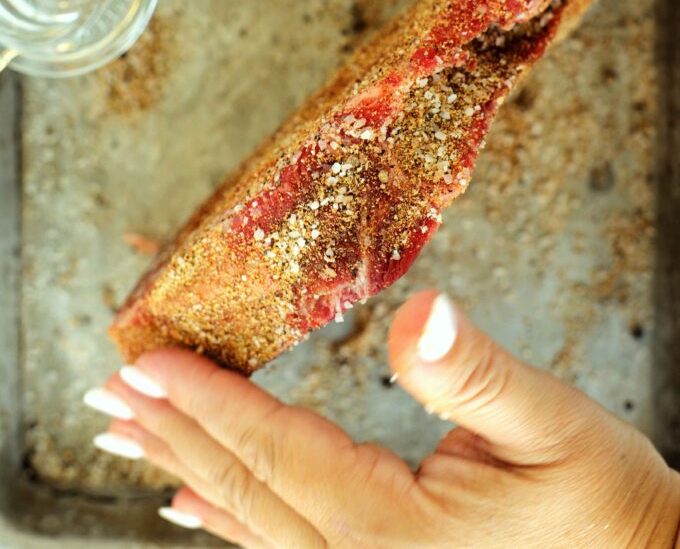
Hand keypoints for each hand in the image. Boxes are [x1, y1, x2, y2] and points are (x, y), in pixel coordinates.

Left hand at [86, 291, 679, 547]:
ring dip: (184, 469)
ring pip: (249, 521)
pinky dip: (225, 518)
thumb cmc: (607, 508)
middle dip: (170, 433)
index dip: (207, 400)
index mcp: (395, 529)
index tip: (147, 360)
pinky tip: (193, 503)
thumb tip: (419, 310)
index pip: (276, 450)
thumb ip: (475, 373)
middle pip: (244, 488)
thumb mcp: (554, 427)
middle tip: (107, 392)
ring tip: (128, 436)